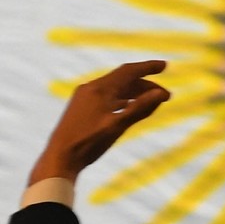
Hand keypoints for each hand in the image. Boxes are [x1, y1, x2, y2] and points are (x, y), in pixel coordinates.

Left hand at [29, 61, 168, 185]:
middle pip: (122, 80)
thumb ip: (139, 109)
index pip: (128, 71)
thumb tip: (160, 94)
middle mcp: (91, 88)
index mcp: (99, 89)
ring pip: (114, 90)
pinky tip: (129, 108)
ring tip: (151, 102)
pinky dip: (121, 101)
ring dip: (134, 94)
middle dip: (144, 85)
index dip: (147, 68)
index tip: (164, 66)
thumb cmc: (88, 143)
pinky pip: (106, 98)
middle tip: (164, 95)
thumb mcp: (117, 126)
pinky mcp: (81, 108)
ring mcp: (84, 98)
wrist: (59, 157)